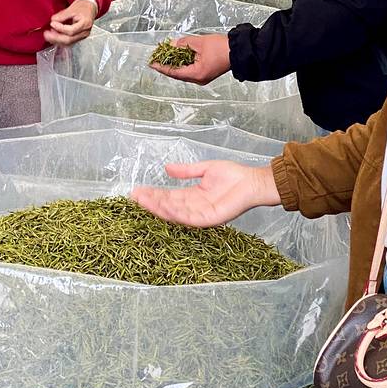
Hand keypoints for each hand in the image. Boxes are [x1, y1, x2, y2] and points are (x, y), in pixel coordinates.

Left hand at [43, 0, 96, 46]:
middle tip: (46, 34)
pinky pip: (69, 42)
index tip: (52, 23)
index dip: (60, 28)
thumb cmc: (83, 7)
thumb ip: (62, 15)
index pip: (71, 30)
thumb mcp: (72, 8)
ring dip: (56, 40)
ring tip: (48, 35)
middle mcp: (85, 32)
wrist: (90, 8)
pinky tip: (54, 36)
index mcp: (85, 23)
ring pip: (68, 43)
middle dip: (56, 38)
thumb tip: (53, 20)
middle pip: (69, 40)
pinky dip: (60, 40)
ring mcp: (82, 36)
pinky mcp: (78, 37)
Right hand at [131, 161, 279, 227]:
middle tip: (134, 197)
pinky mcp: (209, 219)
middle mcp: (194, 206)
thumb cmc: (233, 176)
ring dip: (158, 207)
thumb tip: (167, 168)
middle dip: (151, 201)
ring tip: (144, 201)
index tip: (138, 191)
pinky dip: (175, 213)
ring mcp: (201, 214)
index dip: (153, 194)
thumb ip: (186, 170)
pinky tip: (163, 207)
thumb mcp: (205, 169)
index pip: (169, 196)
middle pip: (168, 205)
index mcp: (193, 195)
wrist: (252, 182)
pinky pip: (188, 217)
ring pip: (175, 213)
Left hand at [150, 34, 230, 84]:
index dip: (162, 67)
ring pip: (184, 72)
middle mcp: (199, 79)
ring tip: (164, 57)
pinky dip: (183, 64)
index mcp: (197, 74)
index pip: (174, 72)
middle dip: (166, 66)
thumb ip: (182, 44)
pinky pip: (190, 70)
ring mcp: (203, 77)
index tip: (152, 63)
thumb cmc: (222, 47)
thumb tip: (171, 46)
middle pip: (178, 74)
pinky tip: (178, 57)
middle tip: (156, 58)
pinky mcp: (206, 73)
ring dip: (174, 64)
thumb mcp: (199, 42)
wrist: (238, 50)